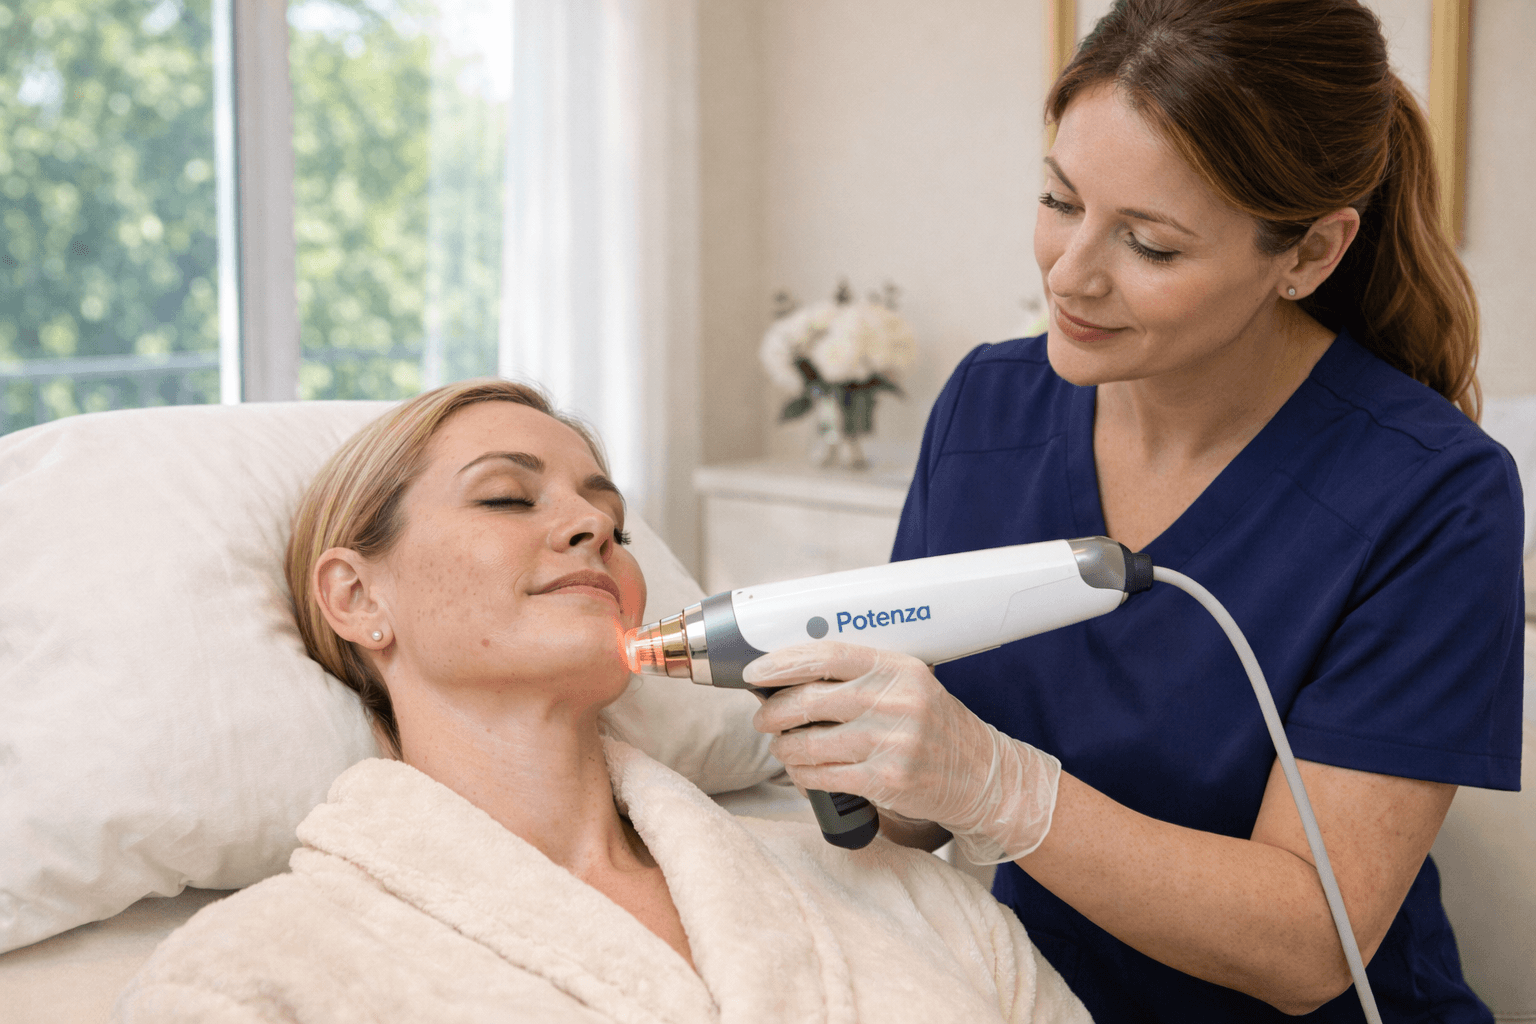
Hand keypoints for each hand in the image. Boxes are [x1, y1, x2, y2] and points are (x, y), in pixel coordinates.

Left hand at [745, 641, 1060, 862]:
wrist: (981, 775)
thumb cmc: (934, 727)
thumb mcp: (909, 686)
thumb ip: (861, 678)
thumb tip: (791, 674)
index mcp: (898, 668)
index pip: (827, 655)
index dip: (783, 661)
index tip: (755, 672)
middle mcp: (896, 701)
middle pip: (808, 700)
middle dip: (773, 711)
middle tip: (764, 718)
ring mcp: (891, 743)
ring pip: (808, 743)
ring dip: (783, 748)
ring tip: (782, 747)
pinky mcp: (885, 780)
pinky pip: (822, 777)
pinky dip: (802, 776)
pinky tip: (802, 772)